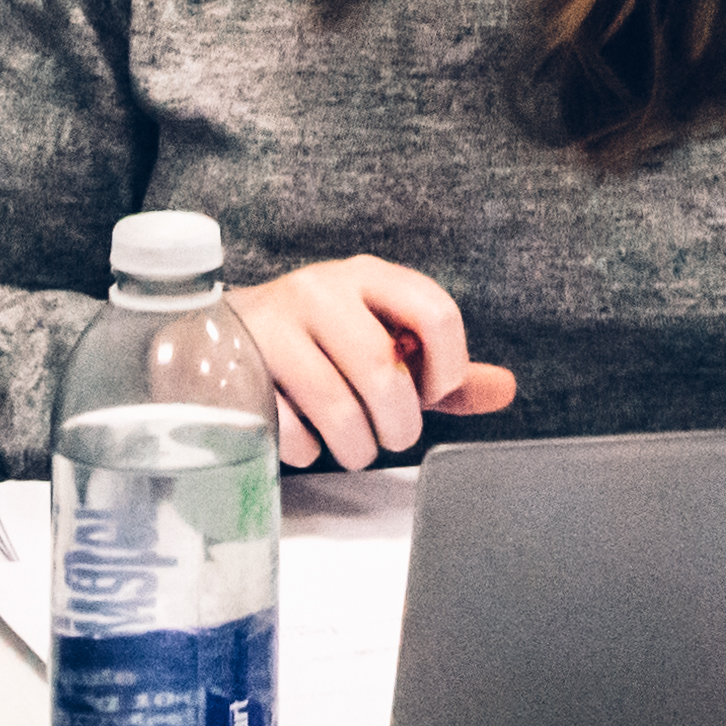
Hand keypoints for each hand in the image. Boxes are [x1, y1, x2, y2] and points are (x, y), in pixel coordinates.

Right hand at [228, 254, 519, 469]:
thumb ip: (439, 370)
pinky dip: (307, 450)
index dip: (448, 368)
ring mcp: (274, 326)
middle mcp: (320, 290)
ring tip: (354, 446)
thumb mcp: (380, 341)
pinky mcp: (238, 368)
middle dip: (398, 425)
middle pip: (384, 372)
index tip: (432, 392)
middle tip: (391, 435)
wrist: (219, 336)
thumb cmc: (318, 343)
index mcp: (366, 275)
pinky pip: (290, 431)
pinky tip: (306, 435)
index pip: (435, 312)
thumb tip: (506, 389)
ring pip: (338, 409)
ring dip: (357, 447)